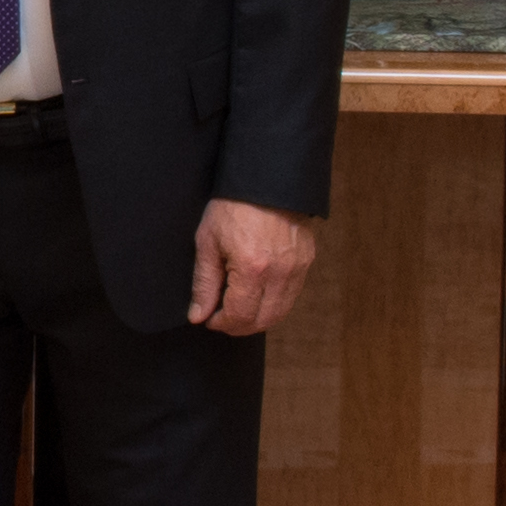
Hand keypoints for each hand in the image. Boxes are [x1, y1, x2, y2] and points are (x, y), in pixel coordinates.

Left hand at [189, 198, 315, 334]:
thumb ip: (204, 283)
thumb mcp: (208, 241)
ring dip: (258, 318)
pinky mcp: (307, 261)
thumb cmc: (233, 206)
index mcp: (252, 268)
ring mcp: (297, 268)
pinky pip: (291, 296)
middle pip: (262, 321)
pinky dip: (274, 304)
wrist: (265, 178)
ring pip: (280, 312)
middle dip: (239, 326)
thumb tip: (198, 315)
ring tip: (238, 309)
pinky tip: (257, 295)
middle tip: (222, 318)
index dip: (221, 323)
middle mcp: (280, 273)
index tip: (209, 318)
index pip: (239, 316)